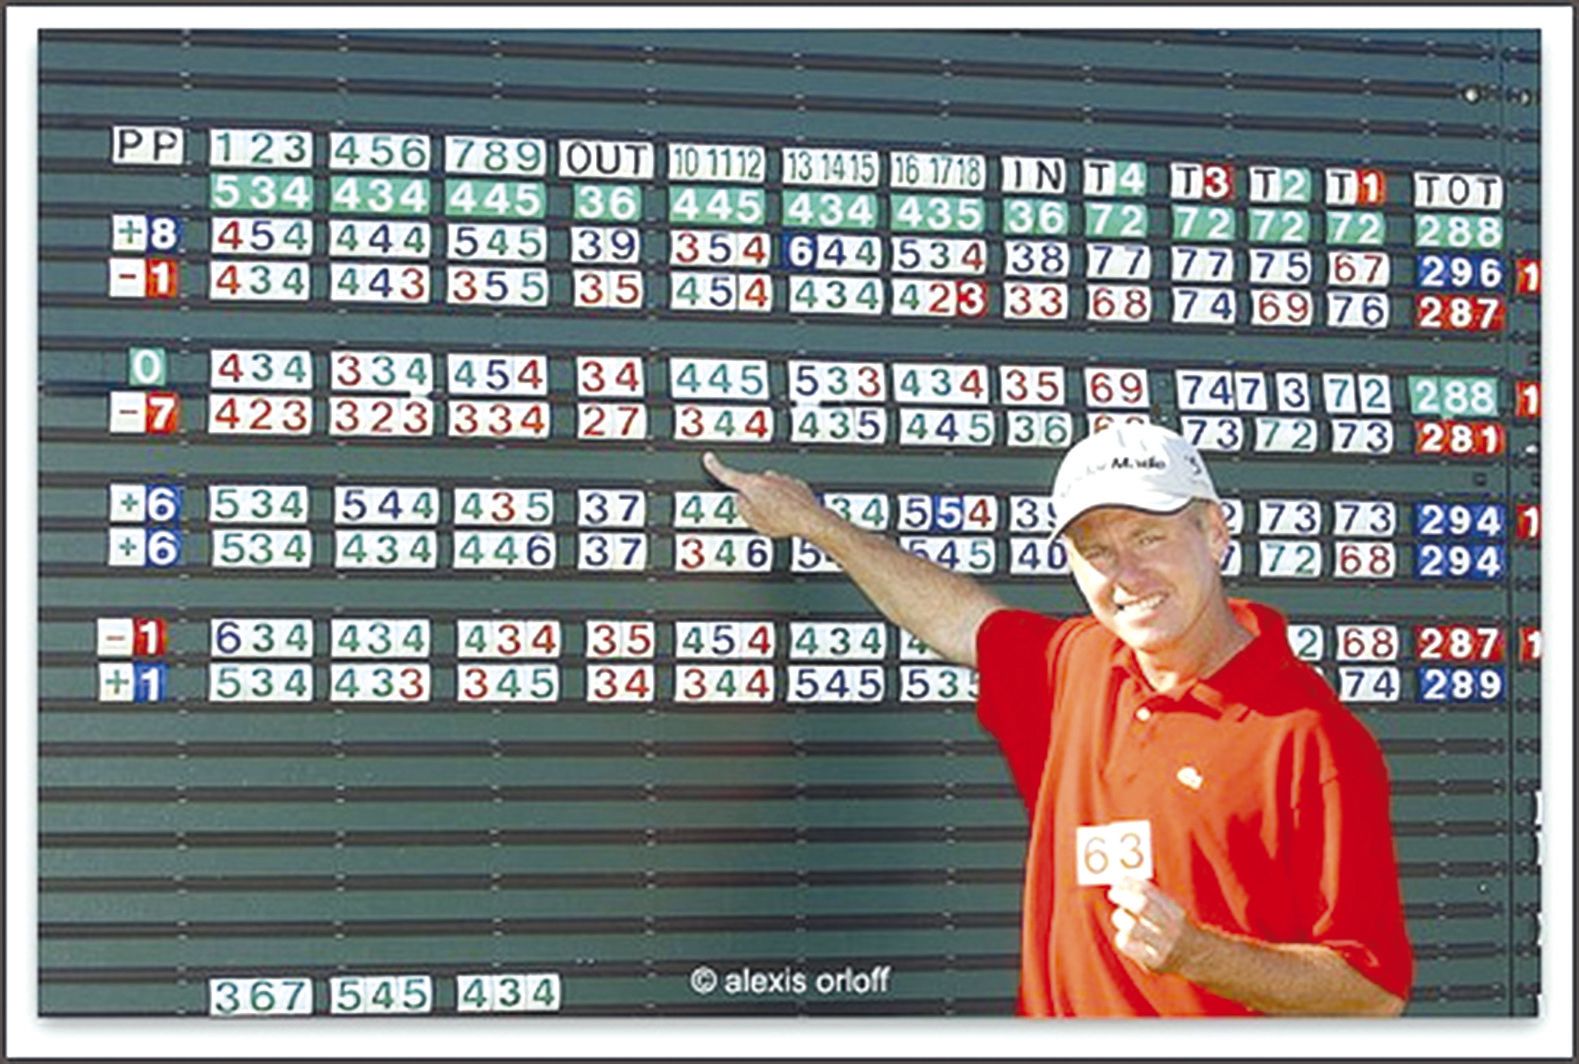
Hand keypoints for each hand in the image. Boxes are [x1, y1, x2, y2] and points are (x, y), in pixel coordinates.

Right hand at [701, 451, 827, 539]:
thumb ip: (741, 507)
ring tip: (780, 519)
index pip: (727, 474)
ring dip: (771, 501)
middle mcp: (766, 477)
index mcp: (751, 485)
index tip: (709, 458)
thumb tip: (741, 499)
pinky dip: (785, 502)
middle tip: (763, 517)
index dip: (715, 466)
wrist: (810, 520)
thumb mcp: (753, 521)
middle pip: (751, 486)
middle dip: (754, 499)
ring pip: (769, 489)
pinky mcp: (796, 483)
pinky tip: (790, 515)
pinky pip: (784, 492)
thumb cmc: (783, 521)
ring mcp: (782, 478)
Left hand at [1107, 878, 1193, 973]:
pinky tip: (1126, 936)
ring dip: (1121, 917)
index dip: (1133, 884)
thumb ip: (1149, 896)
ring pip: (1131, 926)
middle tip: (1113, 892)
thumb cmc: (1173, 927)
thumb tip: (1121, 881)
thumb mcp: (1169, 910)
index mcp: (1177, 914)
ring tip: (1122, 917)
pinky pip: (1127, 945)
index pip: (1151, 893)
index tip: (1120, 880)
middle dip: (1124, 896)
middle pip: (1143, 906)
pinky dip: (1122, 937)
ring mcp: (1164, 948)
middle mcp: (1173, 930)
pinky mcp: (1153, 963)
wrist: (1195, 958)